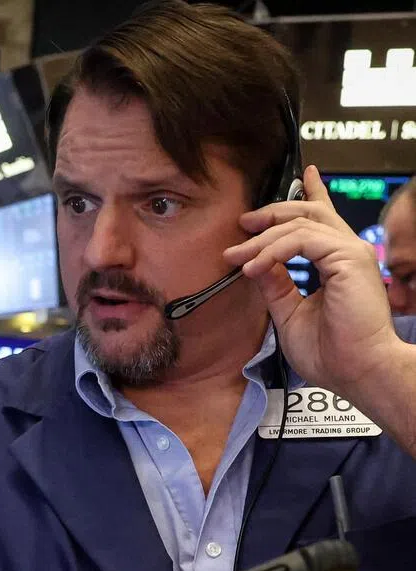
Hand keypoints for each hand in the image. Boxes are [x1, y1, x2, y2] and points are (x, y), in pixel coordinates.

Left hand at [223, 165, 415, 441]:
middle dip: (271, 213)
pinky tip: (253, 266)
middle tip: (242, 224)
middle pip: (307, 212)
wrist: (356, 372)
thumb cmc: (331, 353)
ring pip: (300, 224)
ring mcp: (349, 252)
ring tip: (236, 256)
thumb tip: (255, 264)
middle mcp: (346, 251)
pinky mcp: (347, 259)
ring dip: (261, 238)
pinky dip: (272, 251)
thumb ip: (276, 286)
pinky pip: (302, 240)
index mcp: (336, 261)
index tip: (299, 176)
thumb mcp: (289, 314)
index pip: (322, 218)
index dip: (311, 193)